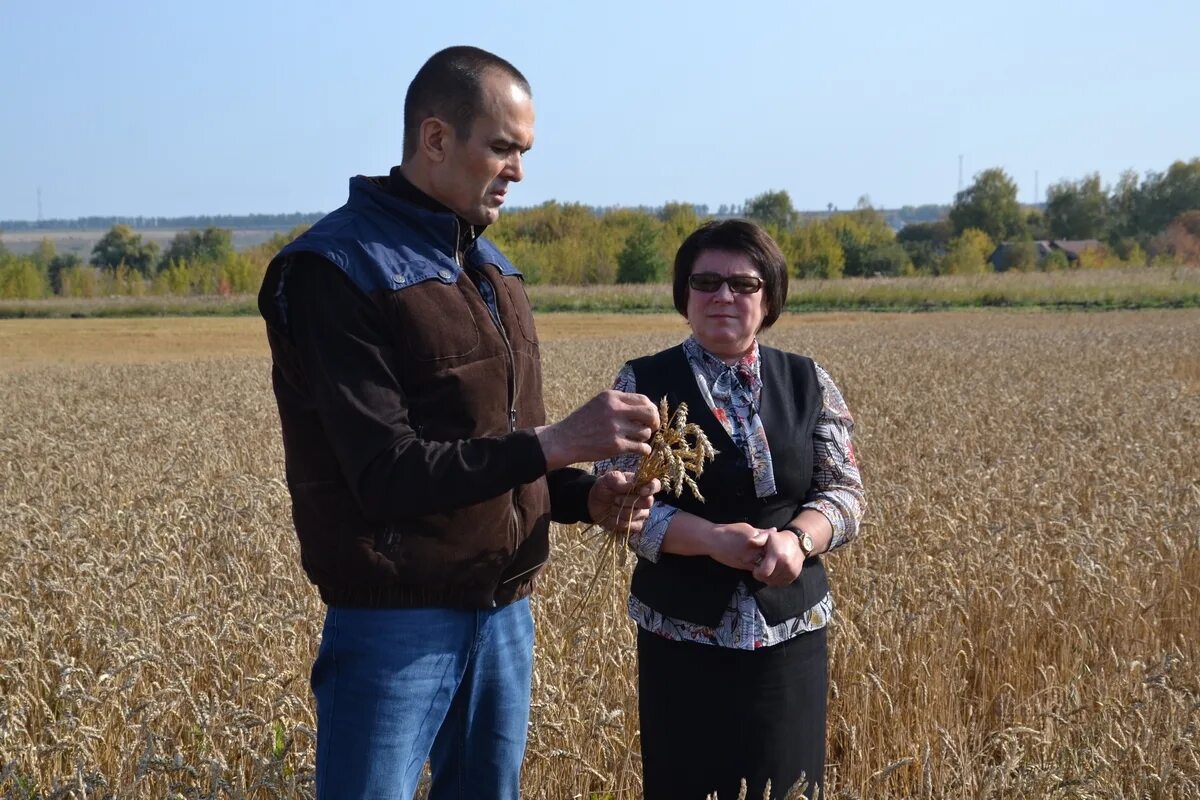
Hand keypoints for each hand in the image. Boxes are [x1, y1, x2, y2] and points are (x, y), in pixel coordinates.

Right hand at [536, 390, 660, 469]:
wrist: (564, 440)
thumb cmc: (582, 423)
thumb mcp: (598, 403)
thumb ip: (618, 402)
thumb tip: (644, 406)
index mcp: (611, 397)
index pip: (643, 399)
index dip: (650, 409)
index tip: (649, 417)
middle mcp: (615, 410)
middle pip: (650, 413)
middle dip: (654, 422)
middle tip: (651, 428)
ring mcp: (616, 428)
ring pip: (646, 432)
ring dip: (645, 437)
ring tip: (636, 440)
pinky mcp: (616, 446)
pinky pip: (641, 447)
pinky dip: (644, 450)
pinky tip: (640, 450)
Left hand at [588, 471, 661, 535]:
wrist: (594, 504)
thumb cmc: (603, 488)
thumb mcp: (607, 480)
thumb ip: (618, 480)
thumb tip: (632, 485)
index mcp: (640, 484)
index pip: (655, 485)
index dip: (651, 488)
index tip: (640, 491)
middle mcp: (644, 499)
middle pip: (647, 502)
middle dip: (628, 501)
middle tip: (615, 499)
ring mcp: (641, 513)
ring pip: (638, 515)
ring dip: (621, 512)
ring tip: (612, 507)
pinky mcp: (636, 525)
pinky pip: (634, 526)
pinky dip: (620, 523)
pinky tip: (613, 517)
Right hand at [706, 523, 770, 570]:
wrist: (713, 540)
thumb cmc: (729, 531)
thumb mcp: (746, 527)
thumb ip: (761, 531)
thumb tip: (774, 529)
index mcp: (756, 537)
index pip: (772, 543)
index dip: (776, 545)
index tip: (776, 545)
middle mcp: (753, 548)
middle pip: (770, 554)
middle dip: (773, 554)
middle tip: (776, 555)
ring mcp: (748, 558)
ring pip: (764, 563)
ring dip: (767, 562)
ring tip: (768, 560)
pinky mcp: (743, 565)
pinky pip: (757, 569)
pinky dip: (760, 568)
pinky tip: (759, 565)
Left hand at [751, 529, 804, 585]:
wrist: (797, 543)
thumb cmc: (779, 539)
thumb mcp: (768, 535)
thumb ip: (758, 539)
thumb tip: (750, 541)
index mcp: (777, 555)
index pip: (764, 572)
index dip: (757, 573)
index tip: (756, 568)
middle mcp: (785, 564)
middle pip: (768, 579)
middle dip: (762, 576)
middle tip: (761, 569)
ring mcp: (791, 571)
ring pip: (774, 582)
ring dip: (768, 578)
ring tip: (768, 570)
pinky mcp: (794, 575)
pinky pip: (782, 583)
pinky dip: (776, 580)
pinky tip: (774, 573)